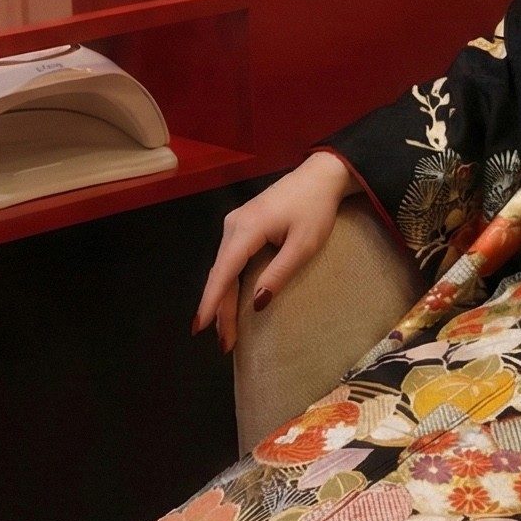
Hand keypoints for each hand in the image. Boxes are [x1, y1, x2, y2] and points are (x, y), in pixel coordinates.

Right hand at [194, 150, 356, 353]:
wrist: (320, 176)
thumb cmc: (316, 210)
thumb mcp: (303, 246)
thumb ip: (278, 273)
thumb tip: (255, 304)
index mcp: (246, 229)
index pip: (223, 272)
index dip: (211, 302)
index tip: (200, 327)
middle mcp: (233, 225)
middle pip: (220, 273)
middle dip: (219, 309)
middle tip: (224, 344)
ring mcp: (235, 223)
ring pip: (223, 267)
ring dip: (223, 298)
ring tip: (225, 330)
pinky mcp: (242, 224)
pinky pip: (230, 258)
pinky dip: (229, 282)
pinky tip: (229, 300)